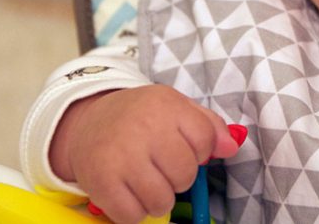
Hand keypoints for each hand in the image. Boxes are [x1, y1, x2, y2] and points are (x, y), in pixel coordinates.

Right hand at [48, 85, 239, 223]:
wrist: (87, 122)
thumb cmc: (140, 117)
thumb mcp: (175, 107)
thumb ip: (208, 125)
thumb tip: (231, 148)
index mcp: (165, 105)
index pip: (204, 141)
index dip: (199, 151)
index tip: (182, 148)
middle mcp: (143, 129)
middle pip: (185, 175)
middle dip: (179, 178)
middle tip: (161, 168)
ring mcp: (120, 157)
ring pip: (161, 201)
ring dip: (158, 199)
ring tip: (147, 183)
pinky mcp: (101, 183)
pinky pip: (132, 216)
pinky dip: (134, 212)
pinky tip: (129, 193)